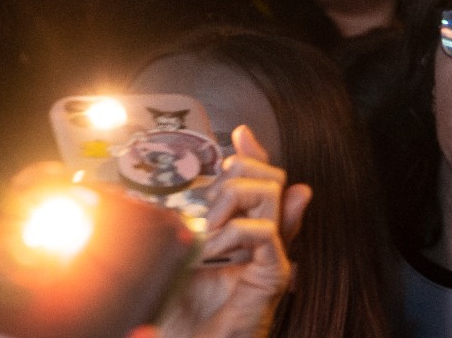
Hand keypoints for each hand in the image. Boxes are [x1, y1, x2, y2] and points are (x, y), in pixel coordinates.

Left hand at [159, 125, 310, 337]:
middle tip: (210, 205)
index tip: (240, 135)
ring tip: (208, 231)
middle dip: (240, 173)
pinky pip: (266, 233)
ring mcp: (272, 256)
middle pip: (273, 178)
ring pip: (273, 194)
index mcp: (244, 234)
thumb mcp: (179, 257)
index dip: (255, 154)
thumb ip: (193, 224)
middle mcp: (264, 240)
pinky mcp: (273, 276)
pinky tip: (214, 250)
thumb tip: (202, 198)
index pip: (262, 181)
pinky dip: (235, 234)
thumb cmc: (182, 315)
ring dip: (233, 201)